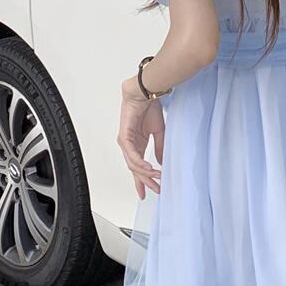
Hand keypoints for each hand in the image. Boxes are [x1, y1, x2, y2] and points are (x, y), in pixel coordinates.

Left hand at [118, 76, 165, 200]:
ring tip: (157, 177)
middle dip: (145, 181)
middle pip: (135, 169)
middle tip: (156, 189)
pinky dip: (139, 162)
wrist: (145, 92)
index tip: (148, 192)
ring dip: (145, 173)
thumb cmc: (149, 107)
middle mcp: (129, 145)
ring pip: (133, 164)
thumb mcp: (158, 131)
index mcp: (136, 144)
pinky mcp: (124, 136)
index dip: (143, 181)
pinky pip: (131, 154)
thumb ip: (159, 148)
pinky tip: (148, 168)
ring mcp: (125, 141)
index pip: (138, 168)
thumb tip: (161, 163)